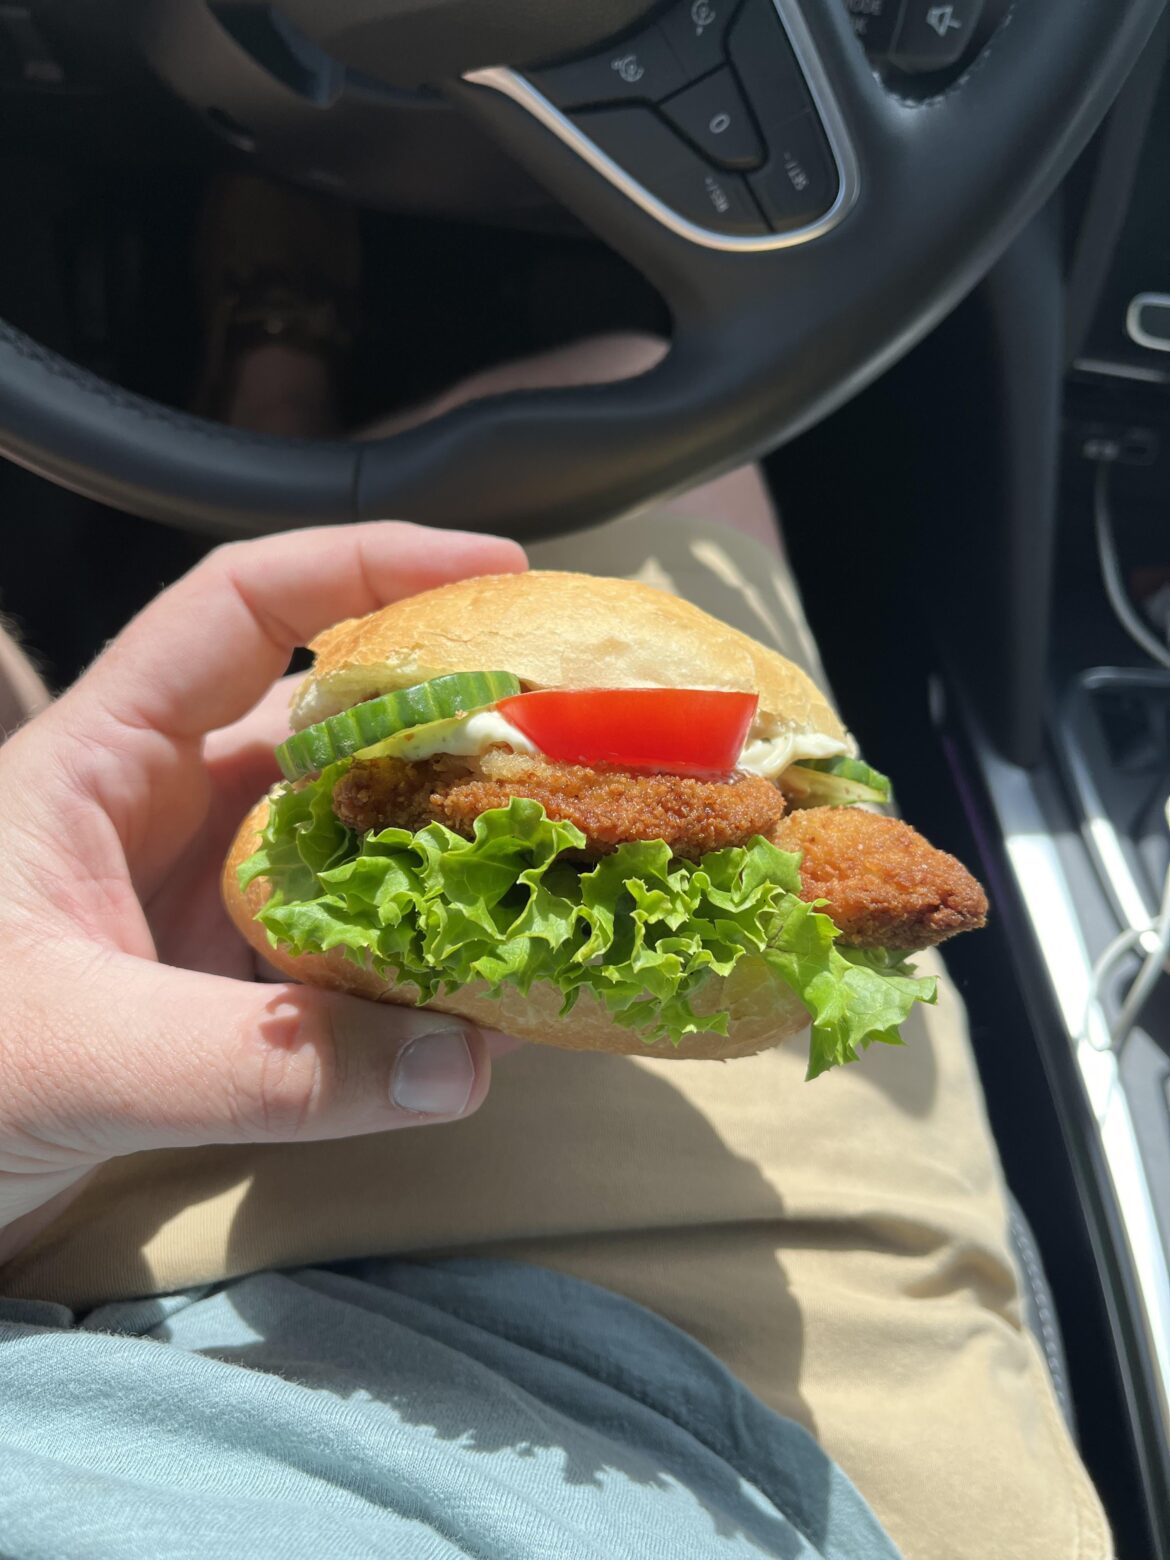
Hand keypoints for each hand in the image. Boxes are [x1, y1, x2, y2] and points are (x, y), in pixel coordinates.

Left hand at [0, 523, 525, 1261]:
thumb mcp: (78, 1057)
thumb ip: (263, 1068)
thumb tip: (461, 1061)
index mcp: (101, 761)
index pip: (240, 606)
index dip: (367, 565)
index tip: (497, 569)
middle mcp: (158, 813)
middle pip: (327, 725)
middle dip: (445, 720)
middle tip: (573, 737)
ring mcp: (192, 904)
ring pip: (345, 843)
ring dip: (440, 850)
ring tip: (558, 858)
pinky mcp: (217, 989)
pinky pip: (341, 949)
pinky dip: (412, 958)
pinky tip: (485, 984)